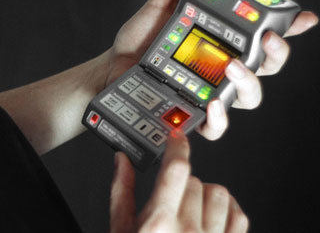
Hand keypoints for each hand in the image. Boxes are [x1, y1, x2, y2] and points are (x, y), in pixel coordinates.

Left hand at [106, 0, 318, 140]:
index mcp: (222, 41)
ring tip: (234, 66)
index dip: (289, 27)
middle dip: (277, 53)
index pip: (262, 34)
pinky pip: (216, 126)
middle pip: (266, 67)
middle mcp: (222, 67)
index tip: (304, 18)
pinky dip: (220, 120)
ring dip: (250, 83)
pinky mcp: (193, 113)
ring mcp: (210, 91)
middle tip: (268, 38)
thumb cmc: (141, 37)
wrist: (113, 64)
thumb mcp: (165, 5)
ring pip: (249, 96)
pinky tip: (214, 106)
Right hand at [110, 131, 248, 232]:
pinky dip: (227, 208)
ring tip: (189, 206)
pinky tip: (211, 214)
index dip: (178, 145)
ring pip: (218, 192)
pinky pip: (238, 215)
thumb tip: (122, 162)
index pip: (177, 168)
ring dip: (203, 193)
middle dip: (181, 180)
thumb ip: (121, 191)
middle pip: (194, 179)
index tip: (176, 136)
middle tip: (170, 195)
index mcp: (159, 225)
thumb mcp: (120, 231)